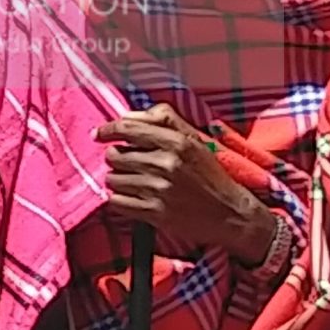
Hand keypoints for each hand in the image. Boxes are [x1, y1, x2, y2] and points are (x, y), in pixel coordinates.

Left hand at [97, 106, 278, 263]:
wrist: (229, 214)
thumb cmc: (210, 176)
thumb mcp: (195, 141)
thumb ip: (164, 122)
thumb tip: (128, 116)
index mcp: (178, 142)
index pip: (128, 129)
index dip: (108, 130)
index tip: (99, 133)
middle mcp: (166, 164)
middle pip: (115, 155)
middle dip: (115, 158)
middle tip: (127, 163)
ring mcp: (158, 189)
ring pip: (112, 179)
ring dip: (117, 179)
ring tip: (133, 181)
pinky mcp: (153, 212)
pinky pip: (116, 201)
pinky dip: (119, 199)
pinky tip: (132, 197)